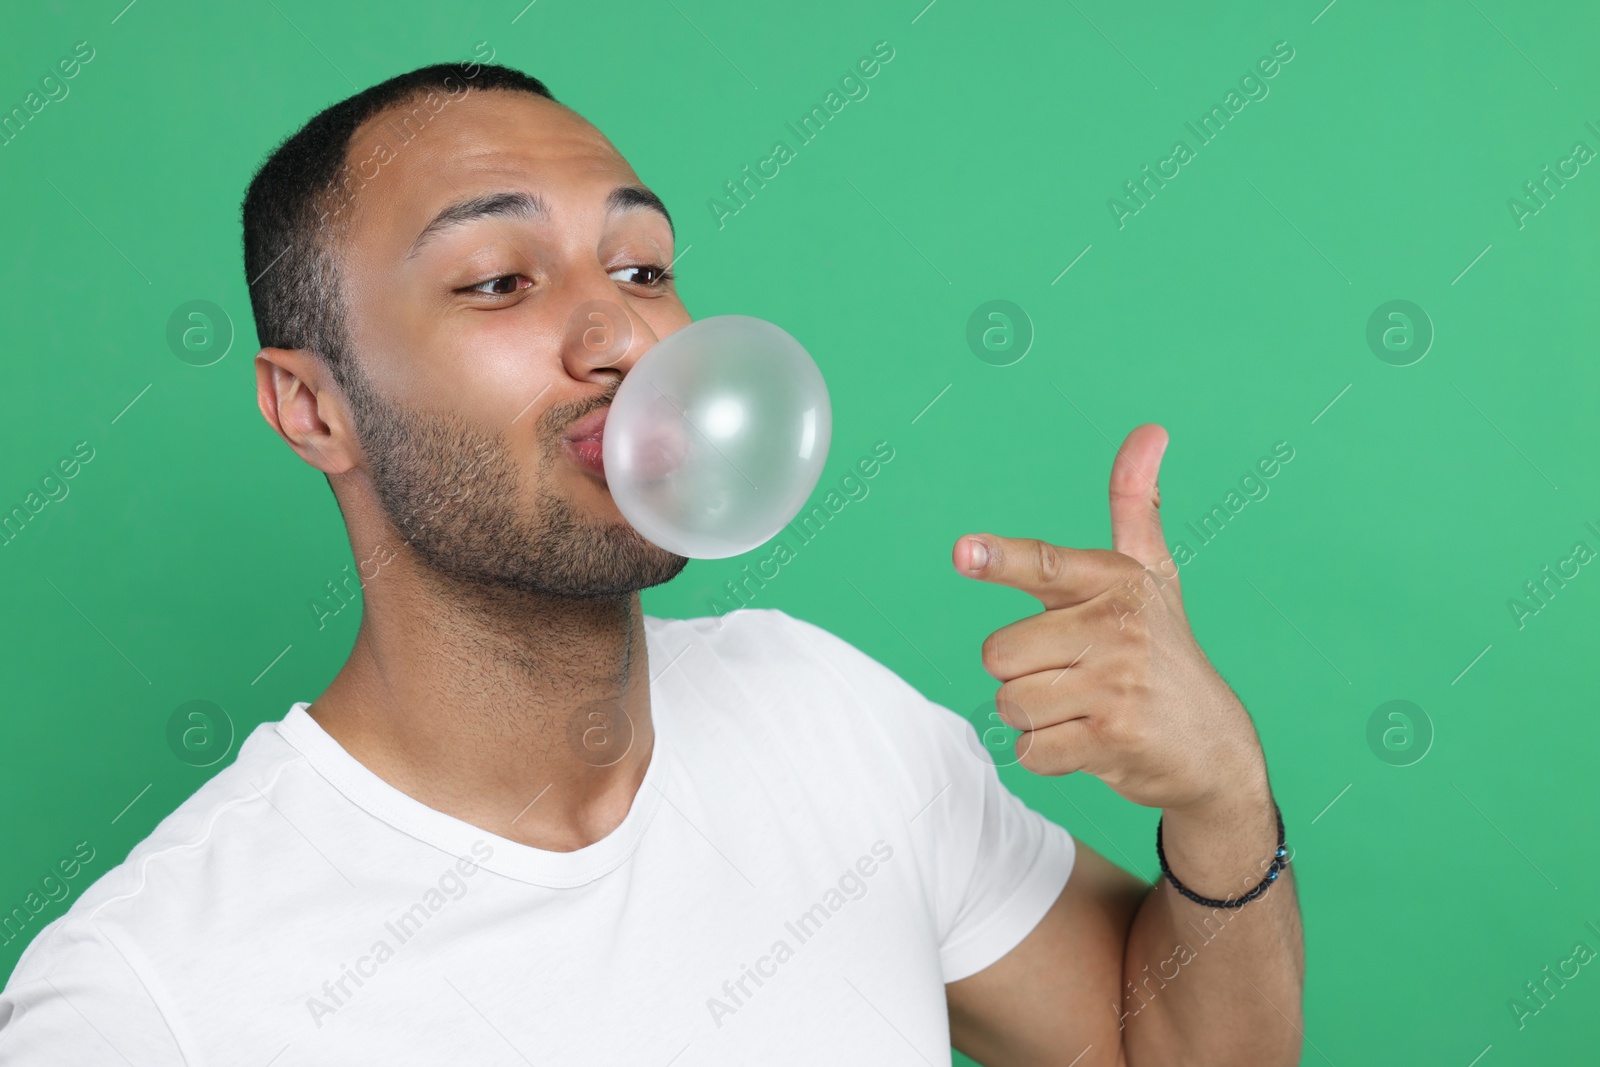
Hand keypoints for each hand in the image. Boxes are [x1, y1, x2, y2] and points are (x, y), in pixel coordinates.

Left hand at [954, 423, 1267, 814]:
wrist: (1213, 749)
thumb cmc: (1163, 651)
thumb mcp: (1151, 575)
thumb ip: (1134, 506)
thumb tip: (1148, 431)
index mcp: (1115, 581)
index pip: (1046, 565)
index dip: (1000, 558)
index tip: (964, 551)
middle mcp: (1117, 628)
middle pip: (999, 653)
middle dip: (1019, 672)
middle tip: (1069, 674)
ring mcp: (1116, 686)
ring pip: (1010, 702)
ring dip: (1032, 715)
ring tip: (1080, 709)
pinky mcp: (1112, 740)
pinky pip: (1031, 749)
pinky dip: (1046, 753)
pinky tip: (1086, 742)